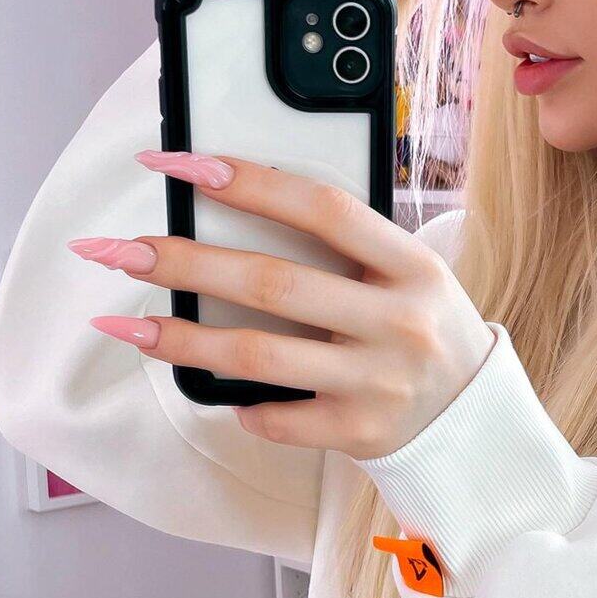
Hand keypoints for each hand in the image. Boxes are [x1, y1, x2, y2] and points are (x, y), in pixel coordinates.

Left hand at [73, 151, 494, 458]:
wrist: (476, 416)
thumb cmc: (423, 330)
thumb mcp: (409, 276)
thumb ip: (346, 247)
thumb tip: (234, 208)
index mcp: (410, 265)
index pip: (321, 208)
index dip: (248, 181)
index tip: (180, 165)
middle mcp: (397, 321)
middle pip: (272, 282)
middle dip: (185, 263)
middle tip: (120, 252)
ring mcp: (380, 381)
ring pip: (259, 355)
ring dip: (183, 342)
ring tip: (125, 329)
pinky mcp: (362, 432)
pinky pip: (280, 418)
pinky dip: (242, 407)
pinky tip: (215, 394)